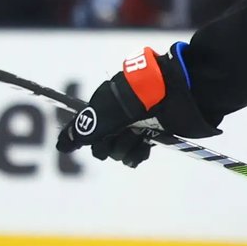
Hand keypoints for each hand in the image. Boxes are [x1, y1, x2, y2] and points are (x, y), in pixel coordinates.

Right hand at [55, 44, 219, 167]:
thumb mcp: (111, 112)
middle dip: (113, 144)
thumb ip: (85, 130)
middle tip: (128, 132)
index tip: (105, 135)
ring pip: (120, 151)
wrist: (185, 92)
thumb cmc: (145, 97)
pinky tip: (146, 147)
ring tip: (142, 137)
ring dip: (129, 148)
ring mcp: (135, 125)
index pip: (85, 129)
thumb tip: (61, 147)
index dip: (92, 137)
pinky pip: (137, 153)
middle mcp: (117, 115)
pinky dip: (140, 153)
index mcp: (104, 103)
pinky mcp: (152, 135)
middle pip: (103, 144)